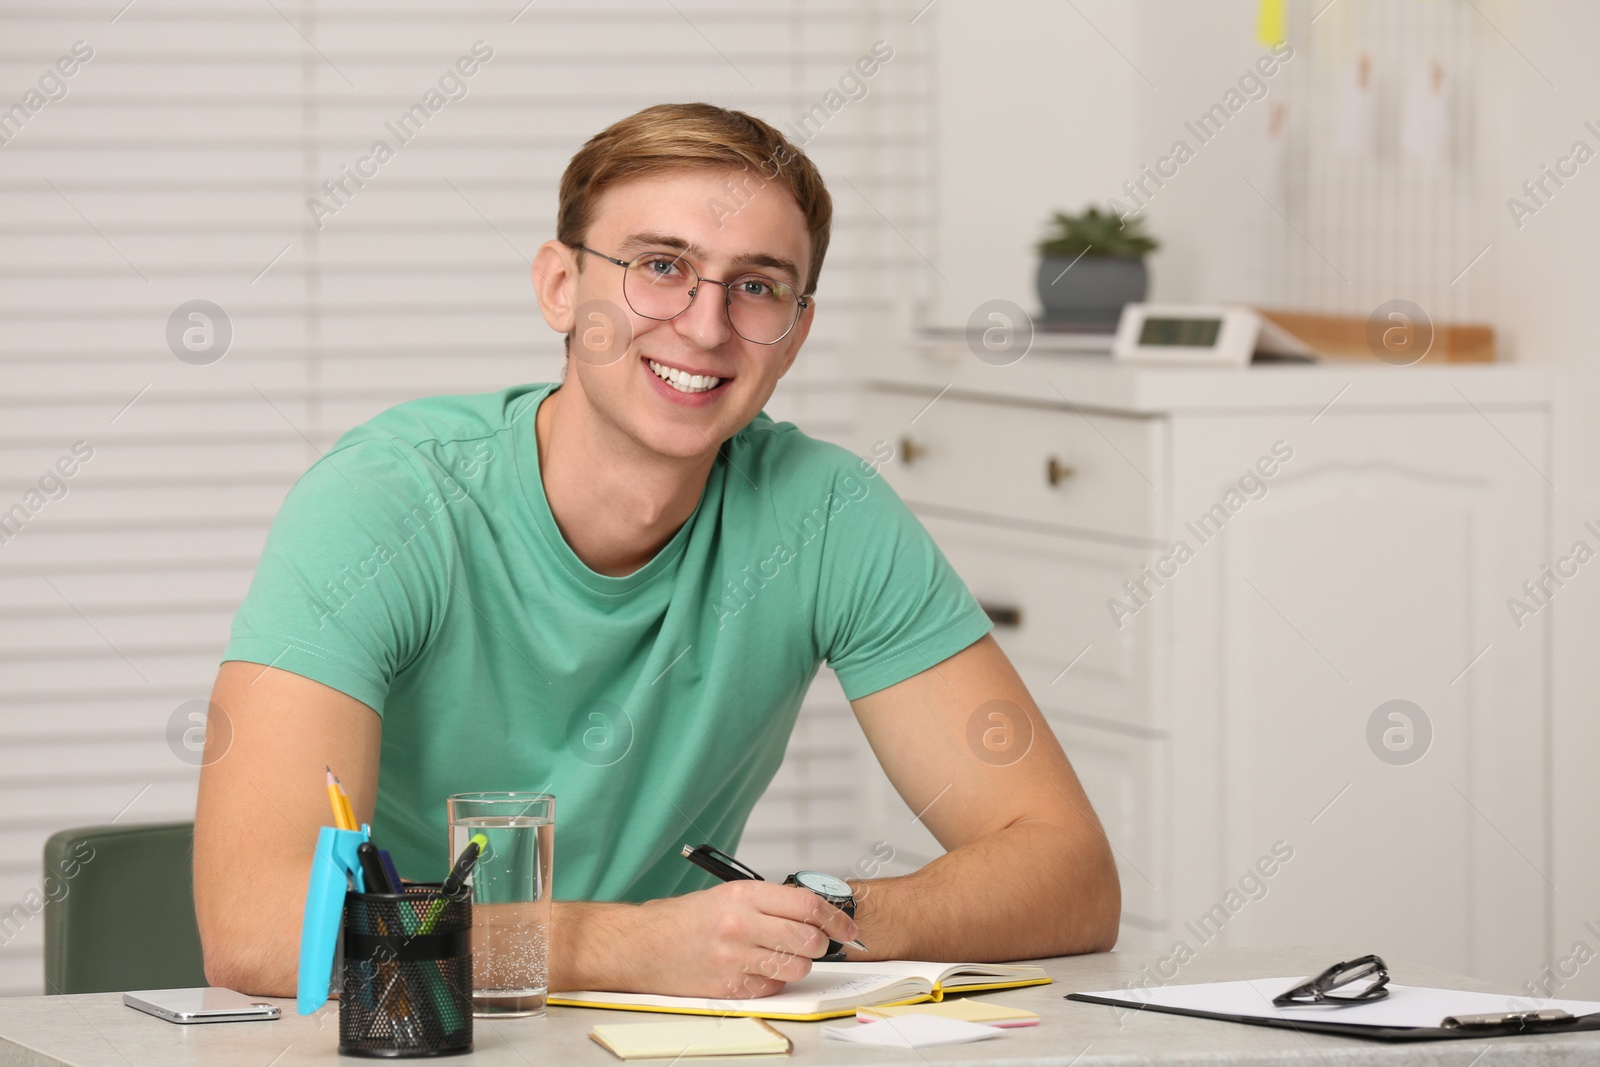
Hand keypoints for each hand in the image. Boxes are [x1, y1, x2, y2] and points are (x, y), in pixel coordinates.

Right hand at [634, 880, 859, 998]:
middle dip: (819, 945)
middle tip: (813, 944)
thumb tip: (815, 916)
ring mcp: (734, 958)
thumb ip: (769, 904)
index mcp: (743, 894)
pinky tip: (755, 972)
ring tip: (778, 958)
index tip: (848, 927)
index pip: (808, 905)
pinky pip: (772, 990)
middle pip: (808, 939)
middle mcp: (740, 924)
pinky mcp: (728, 988)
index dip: (836, 918)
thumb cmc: (684, 920)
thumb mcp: (727, 896)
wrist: (641, 945)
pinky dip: (772, 984)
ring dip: (797, 965)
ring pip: (795, 968)